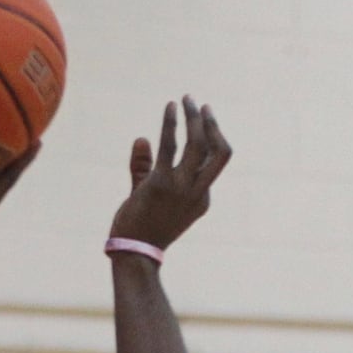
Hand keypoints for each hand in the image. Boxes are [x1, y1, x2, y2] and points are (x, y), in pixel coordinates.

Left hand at [108, 96, 231, 249]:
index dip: (206, 142)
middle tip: (201, 105)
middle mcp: (198, 192)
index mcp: (202, 200)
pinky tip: (170, 107)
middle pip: (220, 152)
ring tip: (186, 99)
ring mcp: (181, 188)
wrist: (133, 254)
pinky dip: (171, 123)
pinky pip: (170, 145)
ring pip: (199, 145)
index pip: (212, 165)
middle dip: (213, 126)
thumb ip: (144, 167)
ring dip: (194, 119)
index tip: (196, 122)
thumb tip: (141, 138)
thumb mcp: (146, 195)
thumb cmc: (140, 229)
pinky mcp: (161, 183)